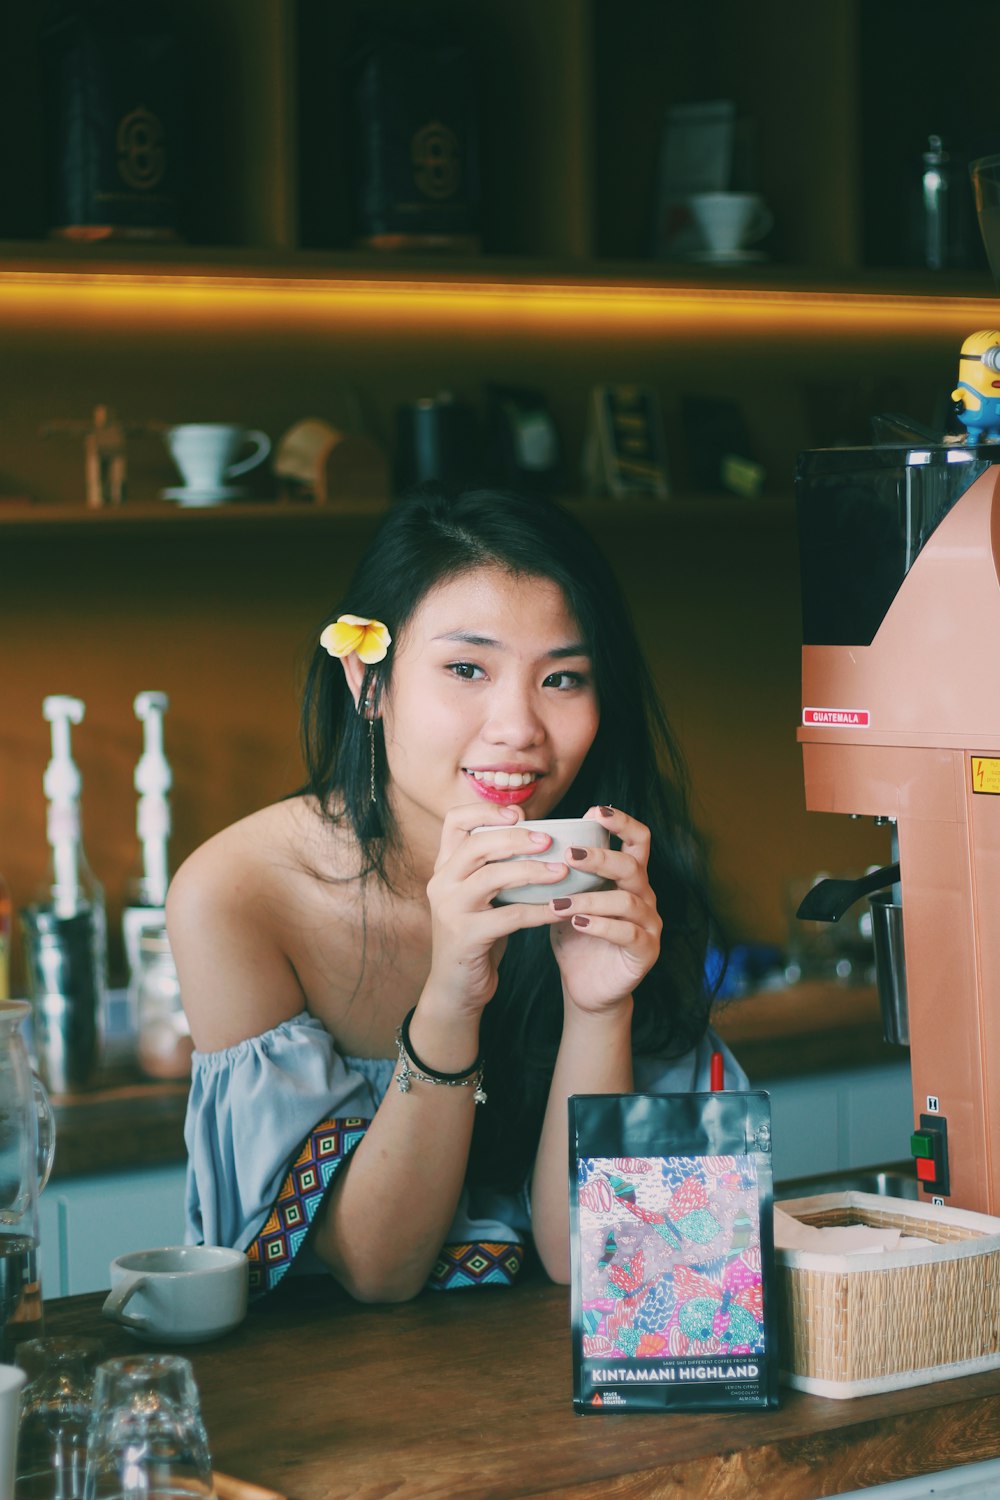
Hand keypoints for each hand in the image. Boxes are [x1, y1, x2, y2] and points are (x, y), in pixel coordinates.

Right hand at [424, 804, 569, 1015]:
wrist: (456, 988)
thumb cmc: (477, 935)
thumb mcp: (479, 897)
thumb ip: (494, 867)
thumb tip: (537, 834)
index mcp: (444, 867)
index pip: (454, 821)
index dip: (485, 811)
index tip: (518, 813)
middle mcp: (441, 883)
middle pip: (477, 844)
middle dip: (516, 838)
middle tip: (549, 840)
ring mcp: (450, 909)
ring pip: (492, 876)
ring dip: (532, 871)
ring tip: (562, 872)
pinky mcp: (465, 936)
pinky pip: (510, 916)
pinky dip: (540, 911)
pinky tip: (562, 909)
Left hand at [547, 806, 660, 1012]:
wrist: (586, 986)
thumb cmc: (575, 935)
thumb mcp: (566, 897)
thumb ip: (560, 871)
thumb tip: (524, 837)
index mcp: (628, 876)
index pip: (637, 838)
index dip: (621, 821)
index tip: (593, 810)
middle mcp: (644, 895)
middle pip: (631, 865)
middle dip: (600, 858)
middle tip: (568, 855)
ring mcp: (649, 924)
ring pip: (627, 901)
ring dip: (590, 898)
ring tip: (558, 903)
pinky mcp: (646, 951)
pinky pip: (627, 933)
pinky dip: (600, 925)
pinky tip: (576, 922)